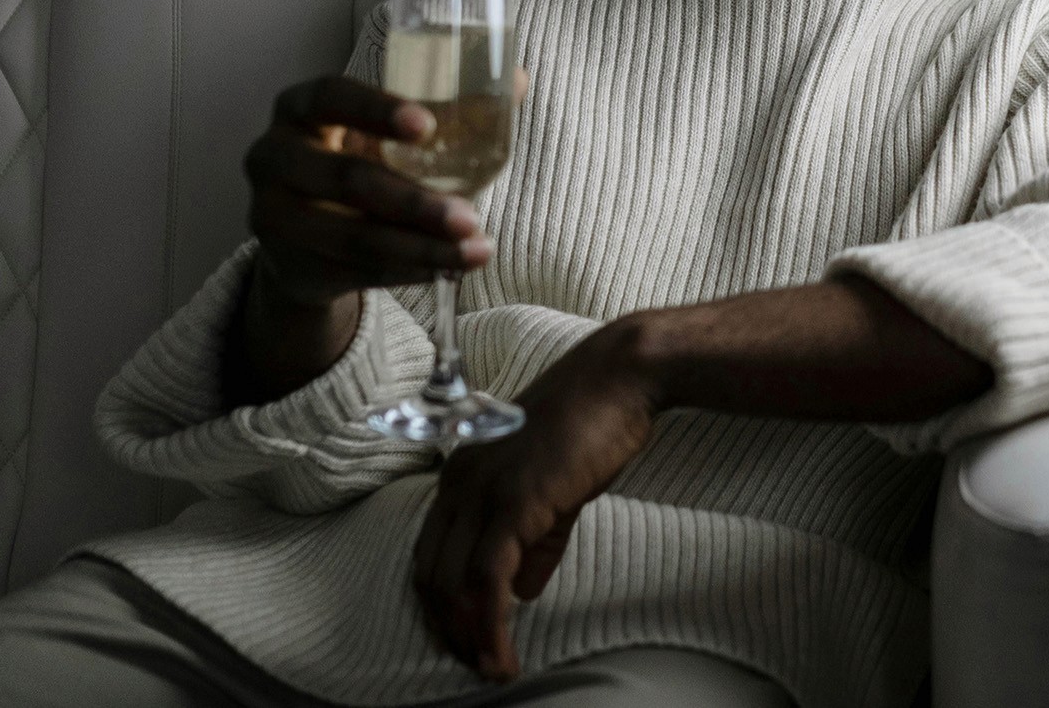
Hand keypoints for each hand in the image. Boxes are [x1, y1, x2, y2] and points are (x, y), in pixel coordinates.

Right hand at [243, 75, 490, 306]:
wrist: (304, 237)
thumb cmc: (361, 162)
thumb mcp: (387, 135)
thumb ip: (449, 109)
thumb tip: (519, 78)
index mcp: (299, 108)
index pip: (329, 95)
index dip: (375, 108)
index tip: (428, 125)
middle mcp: (273, 156)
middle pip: (345, 178)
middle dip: (414, 202)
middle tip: (470, 216)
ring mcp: (272, 214)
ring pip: (353, 237)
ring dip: (420, 248)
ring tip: (475, 251)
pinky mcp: (286, 263)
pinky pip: (353, 272)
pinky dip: (405, 273)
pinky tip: (444, 270)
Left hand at [412, 324, 659, 680]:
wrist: (618, 377)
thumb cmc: (593, 422)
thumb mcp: (555, 487)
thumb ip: (536, 540)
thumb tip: (522, 592)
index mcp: (462, 474)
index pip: (430, 553)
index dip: (440, 603)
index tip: (462, 637)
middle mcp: (459, 483)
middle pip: (431, 575)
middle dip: (447, 629)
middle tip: (473, 664)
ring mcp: (483, 491)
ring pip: (453, 585)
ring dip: (467, 638)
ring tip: (491, 671)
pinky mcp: (513, 503)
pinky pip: (487, 581)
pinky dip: (490, 626)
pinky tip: (503, 654)